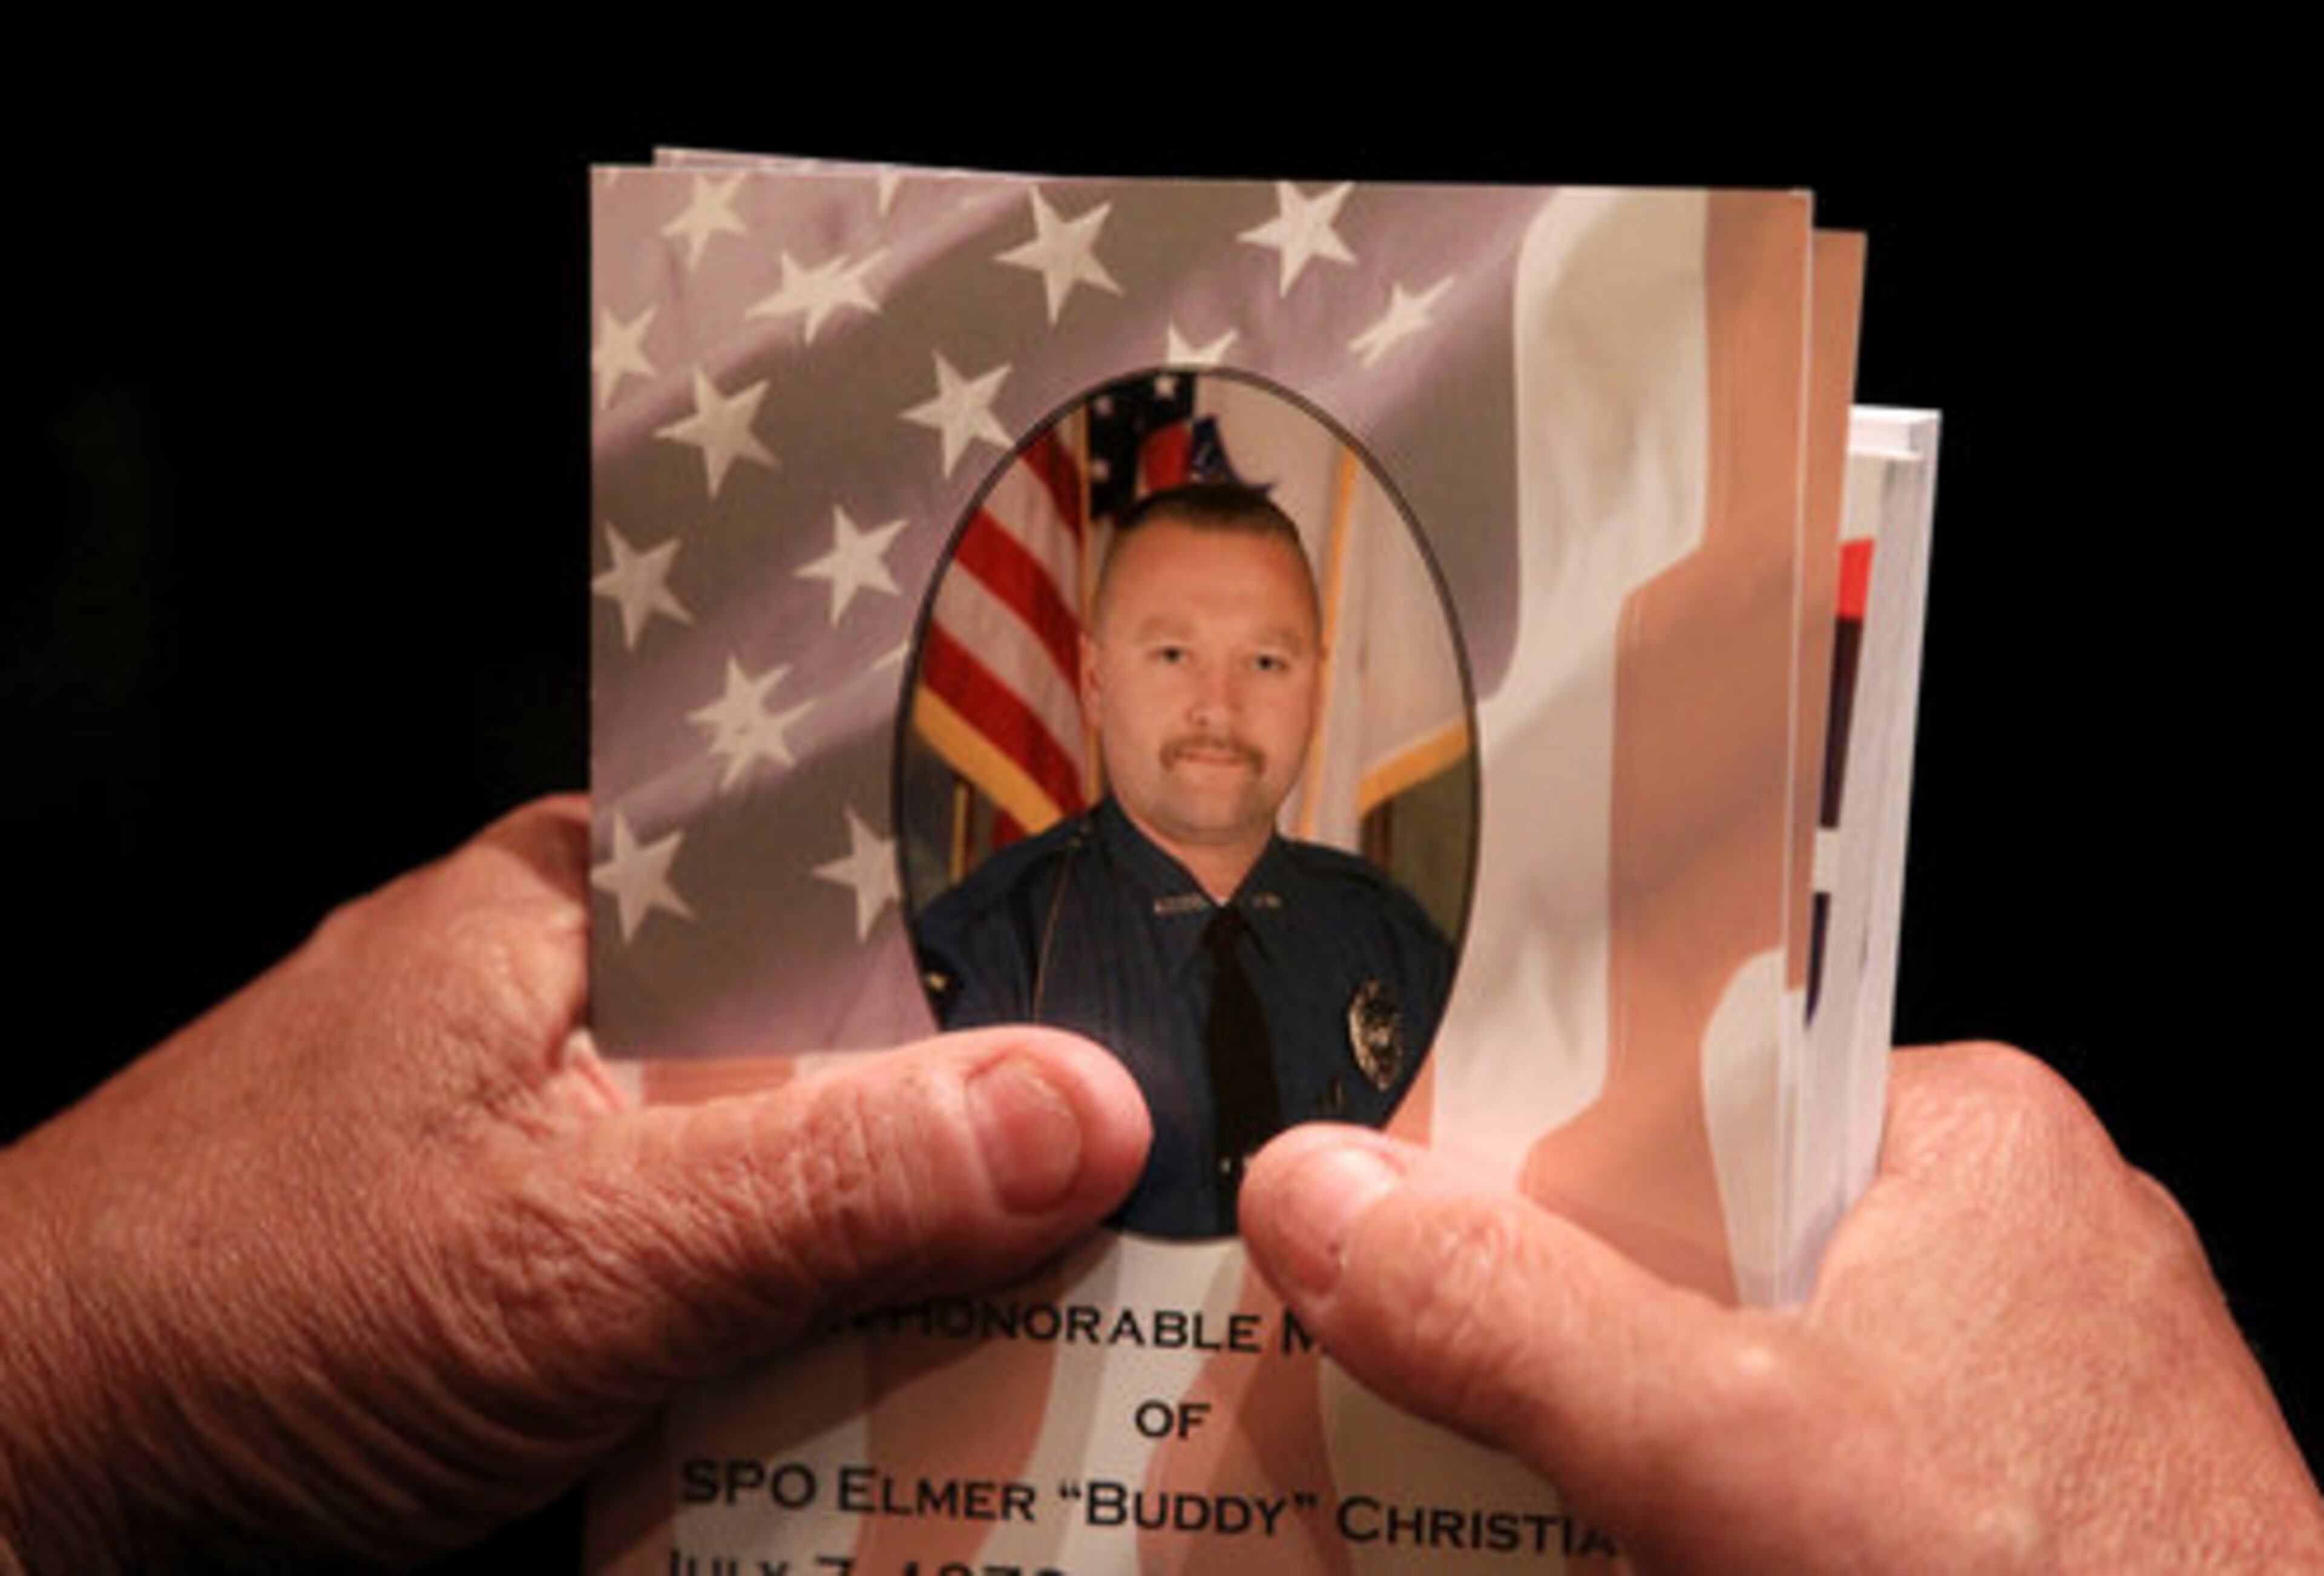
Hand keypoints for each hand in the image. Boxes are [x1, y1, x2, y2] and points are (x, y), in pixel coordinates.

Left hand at [0, 797, 1150, 1569]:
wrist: (28, 1482)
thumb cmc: (241, 1309)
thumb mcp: (572, 1246)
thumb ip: (831, 1176)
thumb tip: (1095, 1109)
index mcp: (591, 896)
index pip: (857, 849)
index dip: (1027, 902)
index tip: (1188, 960)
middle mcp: (595, 991)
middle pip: (857, 1019)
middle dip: (1003, 1097)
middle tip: (1182, 1157)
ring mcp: (577, 1128)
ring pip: (816, 1151)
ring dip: (928, 1228)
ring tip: (1102, 1274)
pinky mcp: (565, 1256)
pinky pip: (755, 1256)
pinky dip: (841, 1309)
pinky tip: (935, 1362)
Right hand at [1241, 1042, 2323, 1571]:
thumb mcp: (1742, 1453)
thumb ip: (1515, 1319)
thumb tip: (1313, 1191)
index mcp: (1962, 1131)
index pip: (1674, 1082)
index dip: (1511, 1143)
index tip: (1378, 1208)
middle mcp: (2004, 1232)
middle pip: (1687, 1236)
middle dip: (1548, 1317)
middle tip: (1400, 1378)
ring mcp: (2020, 1382)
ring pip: (1737, 1361)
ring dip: (1612, 1426)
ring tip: (1493, 1480)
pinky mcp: (2016, 1498)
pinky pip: (1804, 1456)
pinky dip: (1705, 1498)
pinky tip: (1630, 1543)